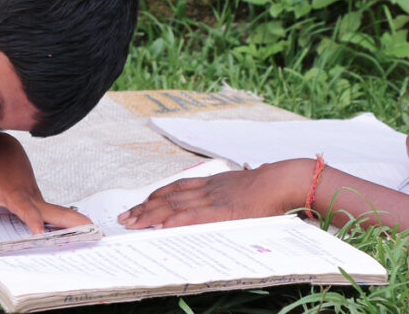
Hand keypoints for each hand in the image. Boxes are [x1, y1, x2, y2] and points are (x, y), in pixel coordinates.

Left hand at [0, 133, 89, 233]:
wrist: (5, 152)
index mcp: (17, 195)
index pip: (26, 211)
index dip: (32, 222)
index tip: (38, 233)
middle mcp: (33, 198)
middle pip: (54, 212)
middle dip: (71, 221)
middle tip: (90, 230)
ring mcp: (40, 201)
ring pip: (59, 213)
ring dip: (76, 224)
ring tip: (95, 235)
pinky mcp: (42, 203)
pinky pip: (56, 216)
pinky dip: (69, 224)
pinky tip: (81, 235)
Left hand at [118, 160, 311, 228]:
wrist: (284, 181)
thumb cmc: (270, 187)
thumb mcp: (243, 189)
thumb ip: (230, 197)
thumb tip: (228, 206)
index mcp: (212, 183)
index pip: (175, 188)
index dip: (155, 197)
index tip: (139, 204)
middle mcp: (207, 189)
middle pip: (168, 197)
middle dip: (143, 208)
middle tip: (124, 217)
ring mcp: (213, 199)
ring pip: (174, 206)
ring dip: (150, 215)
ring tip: (132, 223)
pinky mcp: (222, 211)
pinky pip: (194, 216)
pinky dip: (175, 221)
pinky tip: (160, 226)